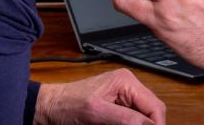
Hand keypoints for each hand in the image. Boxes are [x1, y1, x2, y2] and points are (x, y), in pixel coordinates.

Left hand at [35, 70, 165, 124]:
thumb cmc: (66, 105)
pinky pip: (132, 120)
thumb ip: (126, 119)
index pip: (155, 107)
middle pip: (152, 113)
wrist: (48, 109)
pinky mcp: (117, 109)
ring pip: (143, 119)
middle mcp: (128, 88)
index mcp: (127, 82)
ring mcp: (123, 98)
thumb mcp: (97, 113)